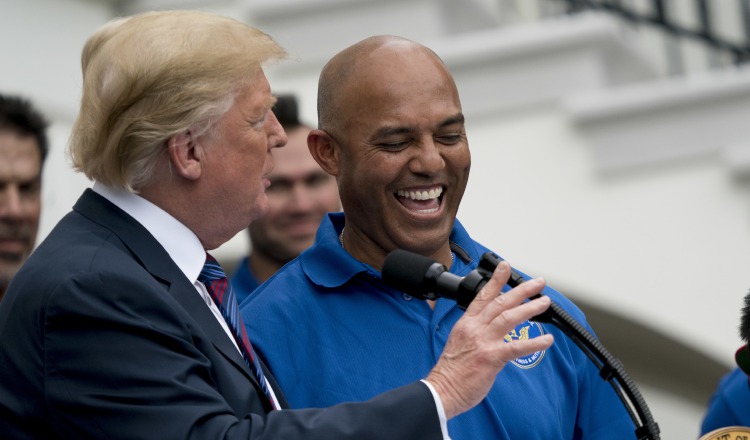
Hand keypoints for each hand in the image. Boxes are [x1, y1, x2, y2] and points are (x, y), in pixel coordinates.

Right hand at [425, 261, 552, 418]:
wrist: (441, 390)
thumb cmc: (450, 371)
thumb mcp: (458, 342)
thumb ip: (476, 332)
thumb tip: (491, 328)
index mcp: (466, 324)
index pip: (482, 296)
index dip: (496, 280)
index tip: (505, 266)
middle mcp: (474, 329)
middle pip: (500, 302)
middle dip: (521, 290)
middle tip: (538, 283)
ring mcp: (483, 342)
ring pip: (509, 318)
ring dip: (529, 308)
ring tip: (544, 302)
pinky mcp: (491, 358)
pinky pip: (516, 347)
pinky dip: (534, 342)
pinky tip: (547, 339)